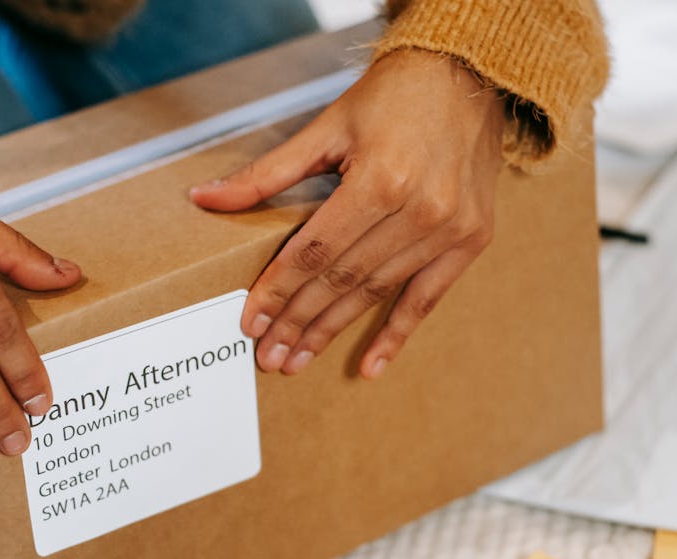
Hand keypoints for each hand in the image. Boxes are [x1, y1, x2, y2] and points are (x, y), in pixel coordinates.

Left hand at [190, 49, 503, 377]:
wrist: (468, 75)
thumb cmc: (394, 95)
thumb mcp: (327, 126)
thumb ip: (268, 173)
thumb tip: (205, 199)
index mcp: (379, 179)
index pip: (314, 252)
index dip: (278, 291)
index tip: (251, 323)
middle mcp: (419, 210)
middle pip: (343, 280)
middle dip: (299, 321)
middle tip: (269, 356)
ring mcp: (449, 229)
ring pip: (377, 293)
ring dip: (334, 330)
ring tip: (299, 359)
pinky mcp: (471, 240)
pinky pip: (427, 299)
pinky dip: (397, 335)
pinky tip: (369, 366)